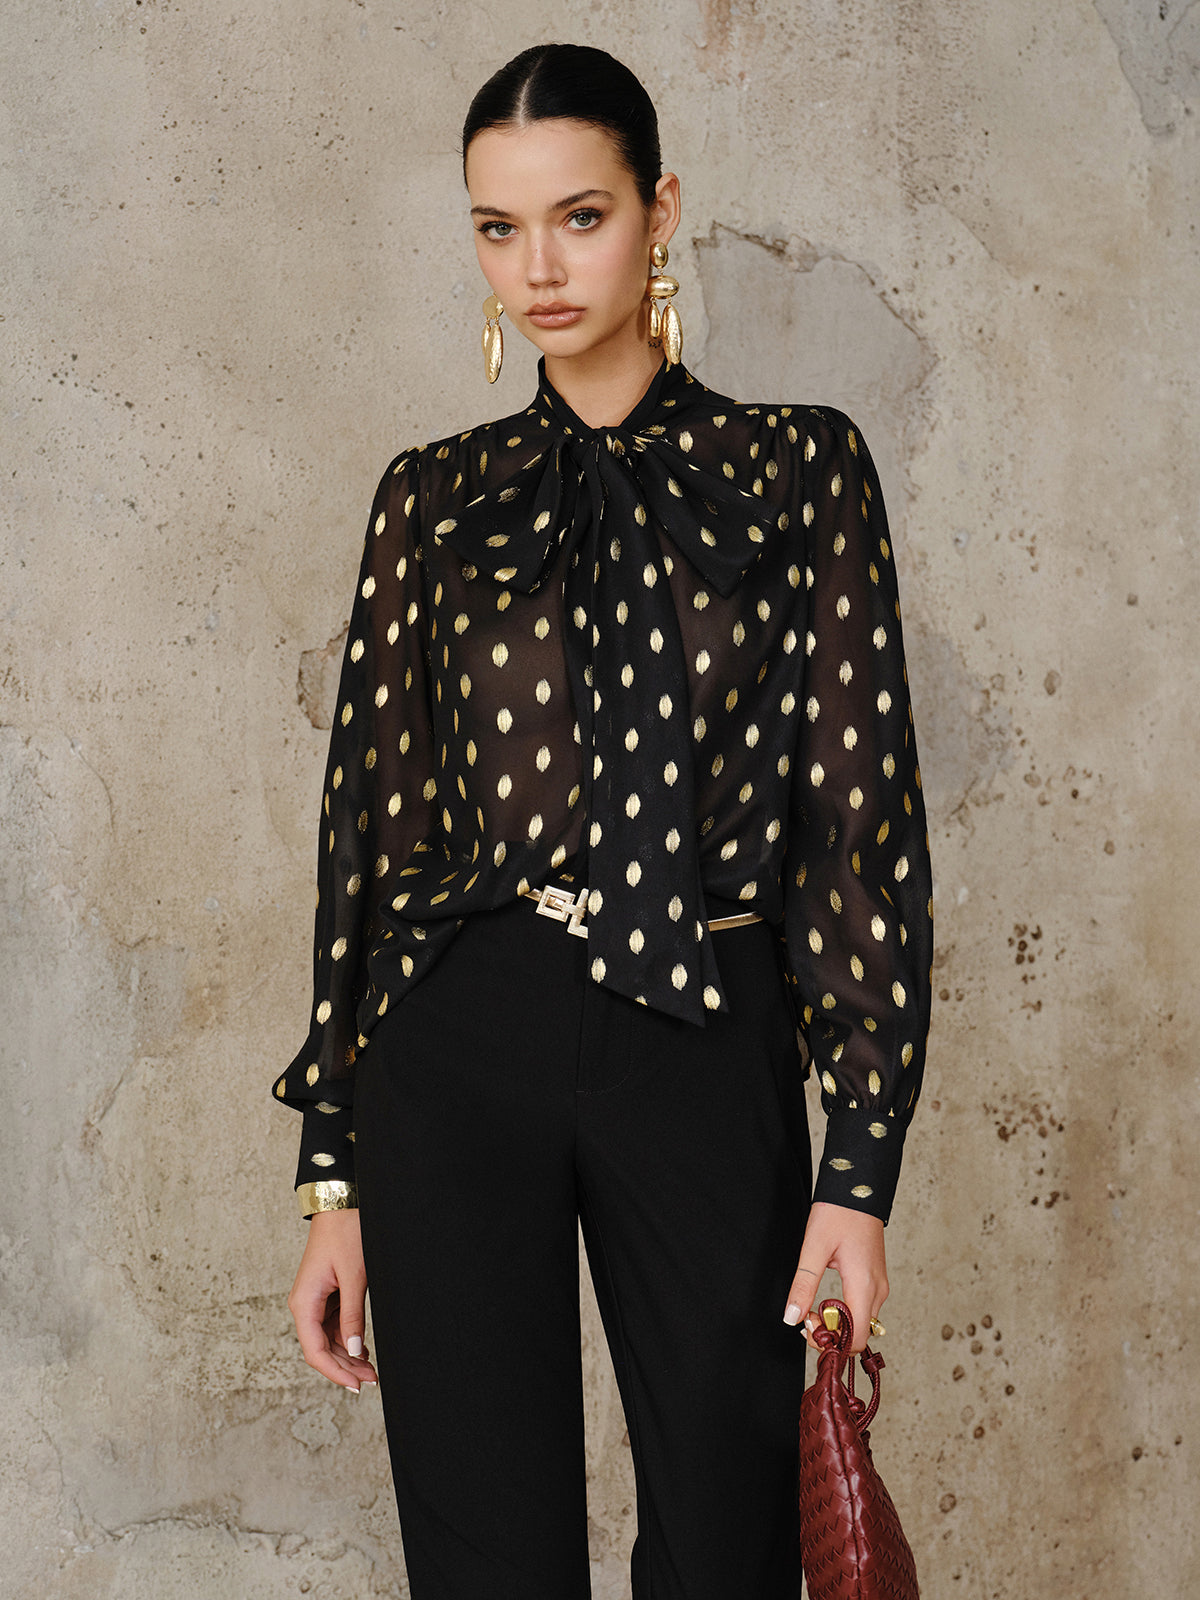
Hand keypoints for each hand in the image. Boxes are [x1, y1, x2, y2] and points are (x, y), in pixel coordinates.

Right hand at [287, 1208, 377, 1391]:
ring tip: (370, 1369)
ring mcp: (314, 1300)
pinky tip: (362, 1349)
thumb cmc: (345, 1234)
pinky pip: (333, 1325)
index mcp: (304, 1303)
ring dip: (347, 1355)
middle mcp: (304, 1305)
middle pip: (320, 1349)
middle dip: (345, 1367)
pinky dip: (347, 1338)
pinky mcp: (325, 1294)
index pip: (314, 1352)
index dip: (335, 1372)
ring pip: (327, 1339)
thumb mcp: (354, 1277)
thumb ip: (352, 1315)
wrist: (340, 1204)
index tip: (356, 1386)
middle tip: (371, 1380)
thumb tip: (353, 1349)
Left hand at [782, 1201, 887, 1353]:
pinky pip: (862, 1308)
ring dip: (836, 1323)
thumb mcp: (814, 1247)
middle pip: (859, 1334)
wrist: (859, 1187)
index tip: (808, 1326)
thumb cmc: (839, 1212)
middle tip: (805, 1315)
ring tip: (813, 1304)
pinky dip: (844, 1311)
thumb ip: (804, 1285)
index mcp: (864, 1286)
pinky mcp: (875, 1279)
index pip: (855, 1339)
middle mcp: (877, 1291)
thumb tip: (792, 1317)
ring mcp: (879, 1285)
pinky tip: (826, 1298)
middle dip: (830, 1333)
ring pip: (861, 1322)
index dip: (830, 1343)